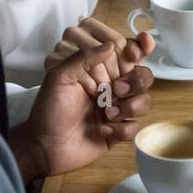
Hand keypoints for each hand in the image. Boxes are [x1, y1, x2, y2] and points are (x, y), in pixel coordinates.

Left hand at [10, 25, 154, 182]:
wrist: (46, 147)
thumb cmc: (49, 109)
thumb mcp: (59, 77)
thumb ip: (83, 57)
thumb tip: (110, 45)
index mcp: (99, 69)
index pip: (128, 52)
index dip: (138, 49)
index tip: (133, 55)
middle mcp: (113, 85)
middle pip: (144, 74)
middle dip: (134, 82)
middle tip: (116, 90)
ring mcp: (119, 107)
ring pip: (145, 100)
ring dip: (129, 107)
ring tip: (107, 114)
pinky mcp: (121, 129)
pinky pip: (136, 126)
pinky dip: (122, 129)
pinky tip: (104, 130)